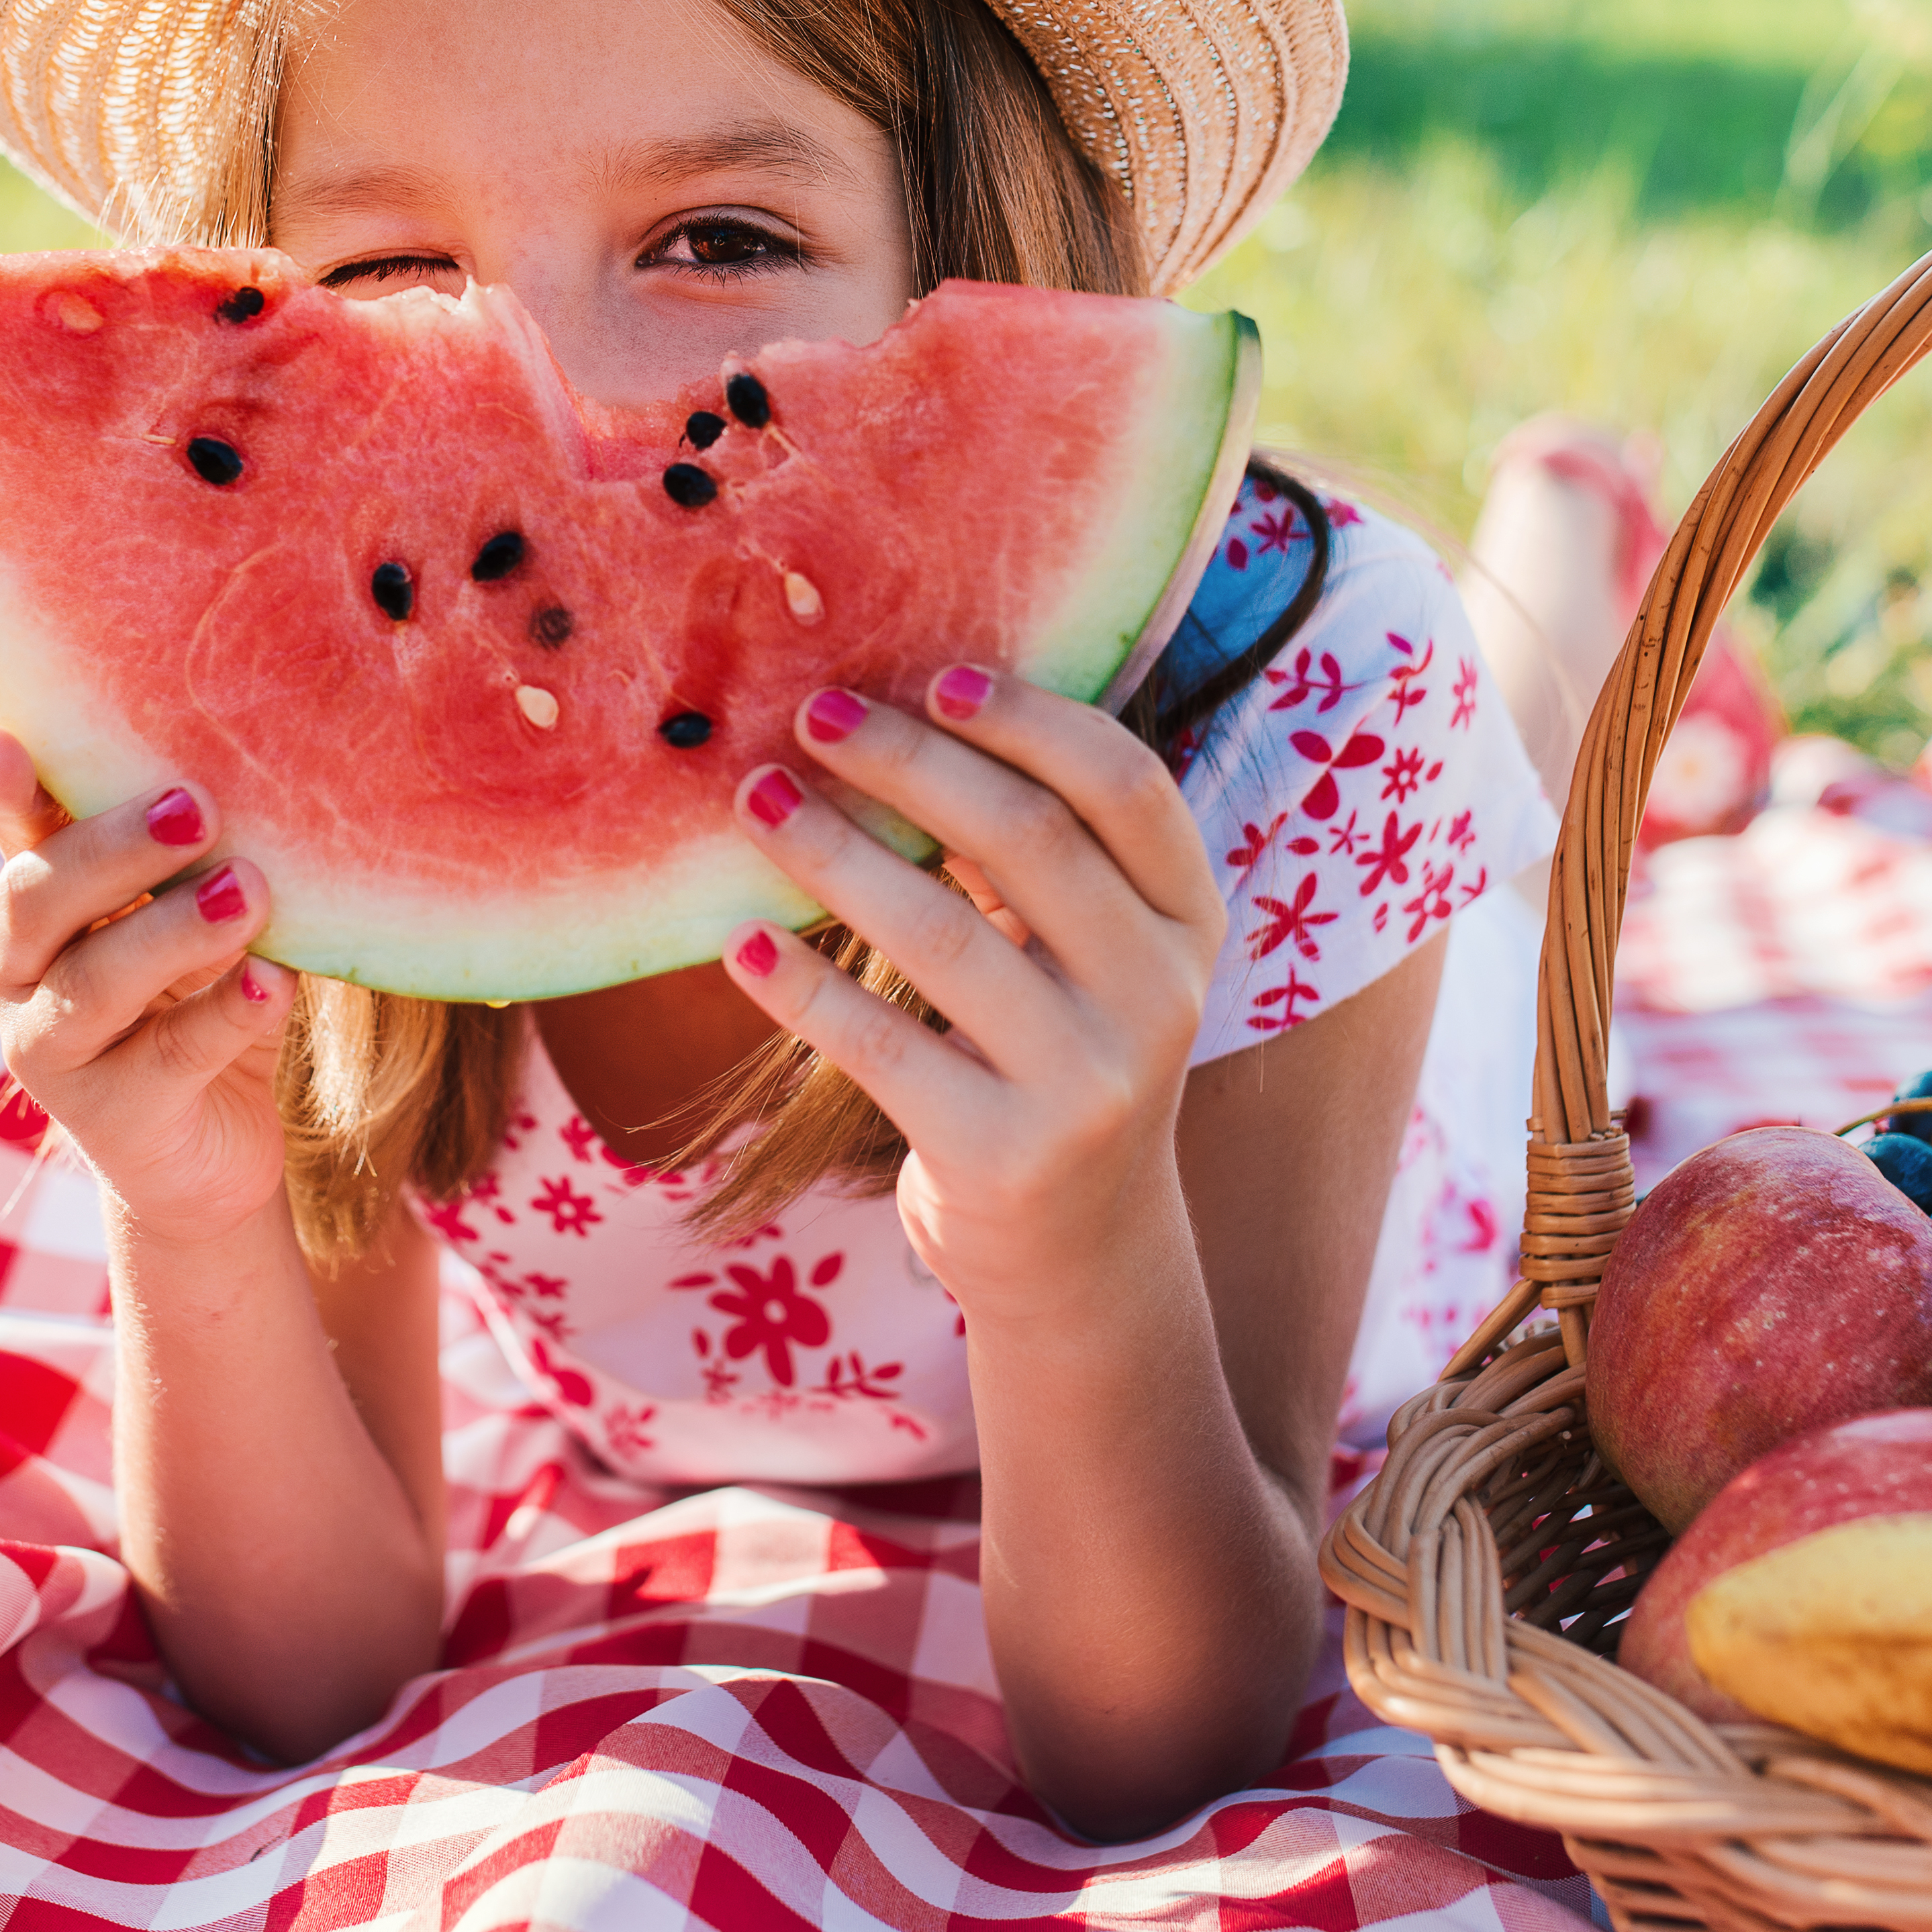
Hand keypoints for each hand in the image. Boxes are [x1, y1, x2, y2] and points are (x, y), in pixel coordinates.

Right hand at [0, 726, 293, 1246]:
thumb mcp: (180, 920)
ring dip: (174, 931)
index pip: (16, 836)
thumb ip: (180, 859)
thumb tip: (233, 766)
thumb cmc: (193, 1002)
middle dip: (114, 850)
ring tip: (250, 891)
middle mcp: (16, 979)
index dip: (3, 791)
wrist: (207, 1157)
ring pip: (96, 983)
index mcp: (29, 912)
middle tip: (199, 808)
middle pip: (40, 902)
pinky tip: (275, 981)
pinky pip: (169, 1058)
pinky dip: (226, 1014)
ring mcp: (53, 1055)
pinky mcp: (114, 1121)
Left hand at [717, 665, 1227, 1314]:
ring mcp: (1088, 1083)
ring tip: (756, 800)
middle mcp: (1159, 997)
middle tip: (814, 715)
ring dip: (835, 853)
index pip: (1124, 787)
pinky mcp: (1005, 1155)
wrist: (1080, 1253)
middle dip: (910, 763)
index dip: (1030, 721)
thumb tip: (895, 721)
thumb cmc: (1056, 1061)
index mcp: (1188, 922)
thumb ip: (1036, 858)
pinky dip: (804, 988)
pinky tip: (743, 944)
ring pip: (943, 934)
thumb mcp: (1088, 958)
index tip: (932, 678)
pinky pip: (882, 1047)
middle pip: (1029, 839)